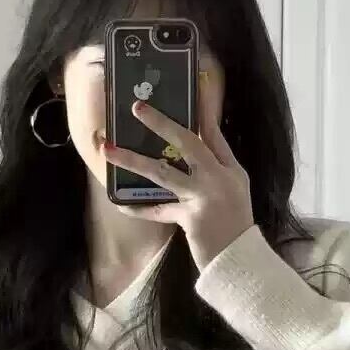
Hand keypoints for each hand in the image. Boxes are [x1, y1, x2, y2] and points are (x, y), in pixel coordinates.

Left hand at [105, 78, 253, 268]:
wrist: (241, 262)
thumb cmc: (235, 229)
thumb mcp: (234, 194)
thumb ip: (215, 171)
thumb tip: (188, 153)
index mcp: (230, 170)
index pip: (213, 134)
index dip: (202, 111)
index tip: (191, 88)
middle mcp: (219, 178)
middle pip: (187, 142)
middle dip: (161, 123)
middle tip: (138, 108)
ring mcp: (205, 196)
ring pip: (162, 172)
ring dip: (132, 160)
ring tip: (108, 150)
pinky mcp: (191, 217)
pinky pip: (157, 210)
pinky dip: (139, 209)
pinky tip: (120, 204)